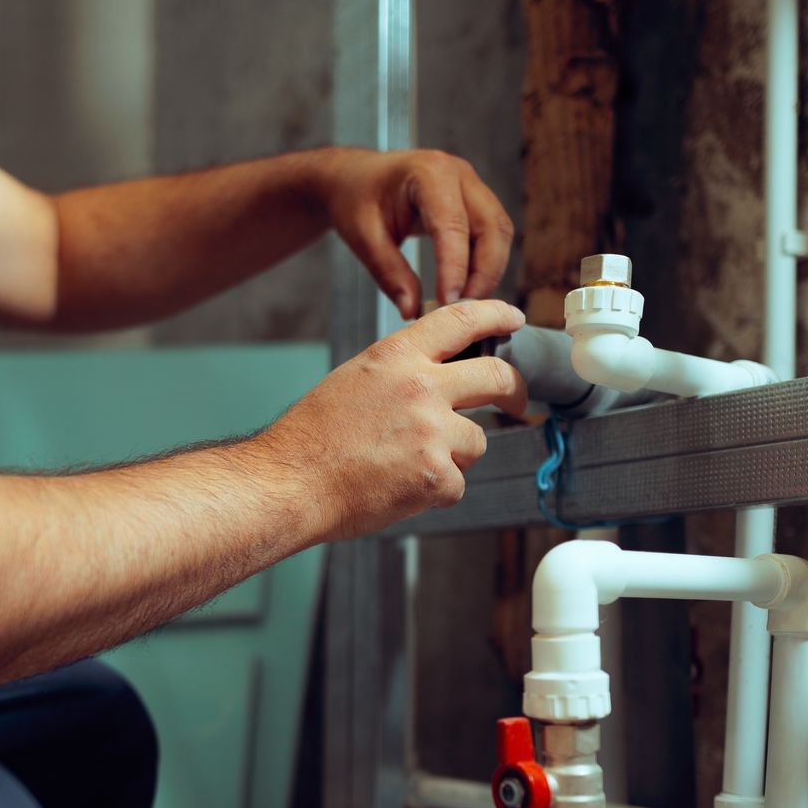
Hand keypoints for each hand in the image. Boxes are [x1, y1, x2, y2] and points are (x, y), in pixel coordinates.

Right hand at [254, 299, 527, 540]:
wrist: (291, 483)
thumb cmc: (311, 439)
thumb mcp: (354, 380)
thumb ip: (400, 372)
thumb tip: (438, 377)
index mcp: (396, 356)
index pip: (461, 320)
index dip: (495, 315)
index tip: (513, 318)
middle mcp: (421, 387)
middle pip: (496, 376)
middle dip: (514, 390)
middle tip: (516, 401)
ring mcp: (433, 432)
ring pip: (477, 441)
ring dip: (454, 455)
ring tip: (407, 464)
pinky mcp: (437, 476)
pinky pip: (457, 483)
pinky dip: (435, 491)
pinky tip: (399, 488)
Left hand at [313, 147, 515, 320]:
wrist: (354, 178)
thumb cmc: (355, 198)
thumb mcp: (362, 237)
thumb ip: (389, 274)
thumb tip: (412, 311)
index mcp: (429, 173)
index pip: (453, 225)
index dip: (455, 267)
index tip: (449, 303)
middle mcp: (459, 175)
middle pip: (492, 227)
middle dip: (484, 273)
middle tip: (466, 312)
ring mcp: (471, 186)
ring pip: (498, 233)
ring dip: (489, 272)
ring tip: (466, 305)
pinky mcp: (473, 202)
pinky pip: (491, 235)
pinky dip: (484, 265)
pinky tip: (467, 289)